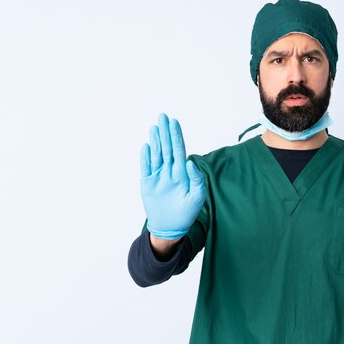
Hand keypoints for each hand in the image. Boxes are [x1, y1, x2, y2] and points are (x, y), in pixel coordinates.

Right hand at [140, 113, 205, 238]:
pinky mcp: (147, 183)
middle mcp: (169, 171)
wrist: (171, 227)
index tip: (174, 122)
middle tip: (163, 116)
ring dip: (155, 141)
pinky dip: (145, 157)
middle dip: (165, 132)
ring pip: (156, 155)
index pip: (179, 149)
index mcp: (182, 172)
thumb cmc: (187, 212)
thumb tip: (189, 161)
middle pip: (166, 148)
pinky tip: (146, 145)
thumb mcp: (197, 197)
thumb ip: (197, 179)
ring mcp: (157, 176)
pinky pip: (146, 167)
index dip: (176, 136)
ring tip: (155, 127)